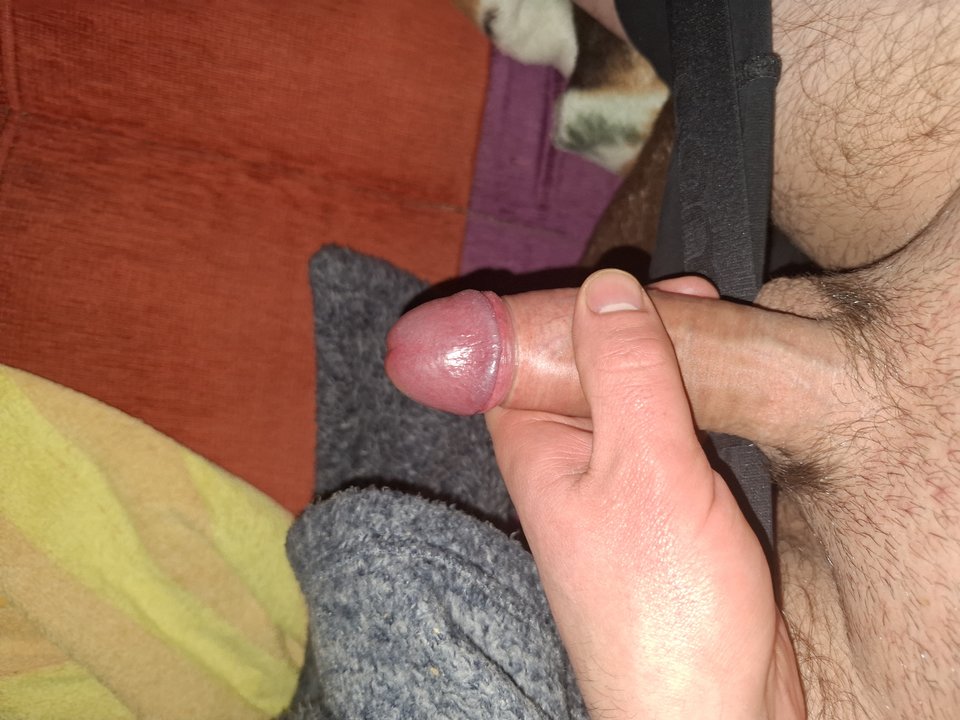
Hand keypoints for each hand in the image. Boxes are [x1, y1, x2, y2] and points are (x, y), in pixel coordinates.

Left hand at [485, 269, 803, 718]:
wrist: (709, 710)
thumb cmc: (663, 610)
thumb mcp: (645, 469)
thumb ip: (626, 374)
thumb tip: (607, 287)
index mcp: (536, 447)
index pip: (530, 348)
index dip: (577, 306)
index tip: (638, 285)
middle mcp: (567, 461)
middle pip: (586, 366)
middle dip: (633, 328)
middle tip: (696, 300)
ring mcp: (615, 484)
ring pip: (631, 396)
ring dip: (668, 363)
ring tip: (717, 334)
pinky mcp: (661, 506)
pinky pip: (668, 433)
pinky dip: (693, 405)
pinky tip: (725, 393)